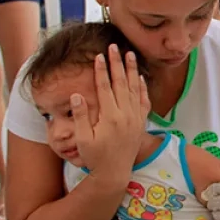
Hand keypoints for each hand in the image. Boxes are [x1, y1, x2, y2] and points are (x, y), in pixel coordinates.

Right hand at [71, 45, 150, 183]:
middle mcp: (125, 114)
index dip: (102, 70)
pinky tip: (140, 77)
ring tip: (130, 54)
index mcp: (110, 117)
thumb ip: (80, 117)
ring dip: (132, 70)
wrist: (115, 173)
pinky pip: (144, 101)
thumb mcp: (82, 139)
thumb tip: (76, 95)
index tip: (99, 55)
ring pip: (134, 88)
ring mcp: (135, 118)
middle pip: (121, 83)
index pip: (105, 87)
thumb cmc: (95, 157)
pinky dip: (142, 88)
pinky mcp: (141, 122)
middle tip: (114, 46)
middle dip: (117, 63)